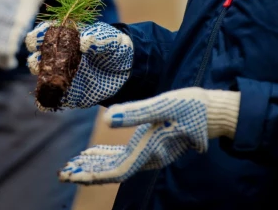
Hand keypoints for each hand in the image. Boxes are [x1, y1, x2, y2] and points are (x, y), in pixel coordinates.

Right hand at [25, 21, 133, 109]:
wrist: (126, 71)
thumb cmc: (115, 48)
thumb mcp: (112, 39)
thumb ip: (100, 38)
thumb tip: (84, 42)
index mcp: (65, 37)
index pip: (45, 34)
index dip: (39, 35)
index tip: (38, 38)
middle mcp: (58, 57)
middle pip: (37, 56)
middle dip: (35, 59)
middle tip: (40, 61)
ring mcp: (61, 76)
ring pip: (42, 77)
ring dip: (41, 78)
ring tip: (49, 79)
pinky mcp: (67, 94)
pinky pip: (52, 98)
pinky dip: (46, 101)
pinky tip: (46, 102)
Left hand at [58, 87, 240, 184]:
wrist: (214, 112)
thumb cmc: (192, 106)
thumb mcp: (164, 104)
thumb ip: (135, 112)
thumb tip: (107, 119)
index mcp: (150, 150)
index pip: (115, 170)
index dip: (92, 174)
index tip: (72, 174)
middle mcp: (149, 157)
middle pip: (112, 171)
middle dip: (87, 172)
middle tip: (62, 171)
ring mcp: (150, 153)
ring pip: (116, 165)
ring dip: (94, 164)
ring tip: (71, 163)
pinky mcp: (151, 145)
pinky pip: (124, 156)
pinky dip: (106, 155)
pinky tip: (92, 153)